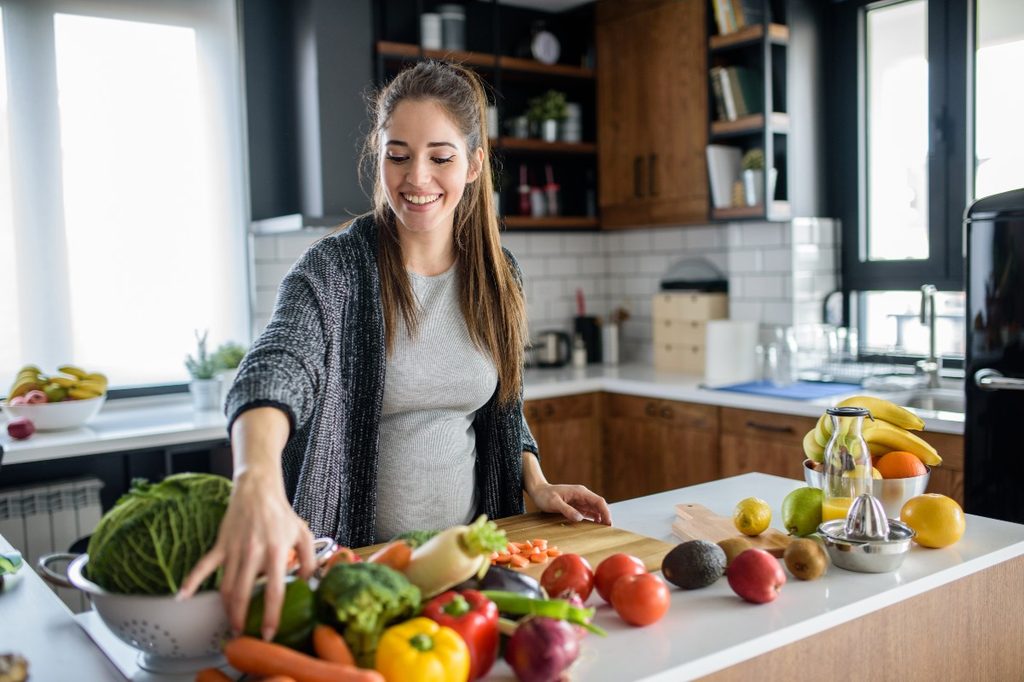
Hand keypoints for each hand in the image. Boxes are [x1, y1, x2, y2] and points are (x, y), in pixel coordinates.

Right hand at [177, 470, 315, 639]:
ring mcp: (234, 549)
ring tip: (231, 623)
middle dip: (241, 619)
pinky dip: (191, 581)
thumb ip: (311, 561)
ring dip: (226, 609)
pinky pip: (203, 566)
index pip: (274, 591)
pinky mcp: (220, 545)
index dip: (270, 615)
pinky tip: (181, 597)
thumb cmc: (281, 514)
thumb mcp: (304, 535)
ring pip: (225, 586)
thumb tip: (309, 585)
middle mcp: (253, 553)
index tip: (268, 634)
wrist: (258, 490)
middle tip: (243, 636)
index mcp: (276, 552)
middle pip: (243, 594)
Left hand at [529, 483, 612, 525]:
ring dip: (600, 518)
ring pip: (595, 509)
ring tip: (604, 530)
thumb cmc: (545, 496)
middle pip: (599, 505)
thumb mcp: (554, 503)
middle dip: (605, 516)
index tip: (608, 523)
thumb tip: (580, 518)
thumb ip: (567, 510)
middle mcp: (583, 495)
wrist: (538, 491)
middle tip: (608, 530)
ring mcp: (580, 501)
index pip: (598, 501)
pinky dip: (593, 518)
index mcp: (580, 492)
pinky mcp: (576, 506)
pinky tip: (595, 526)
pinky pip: (588, 512)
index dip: (605, 512)